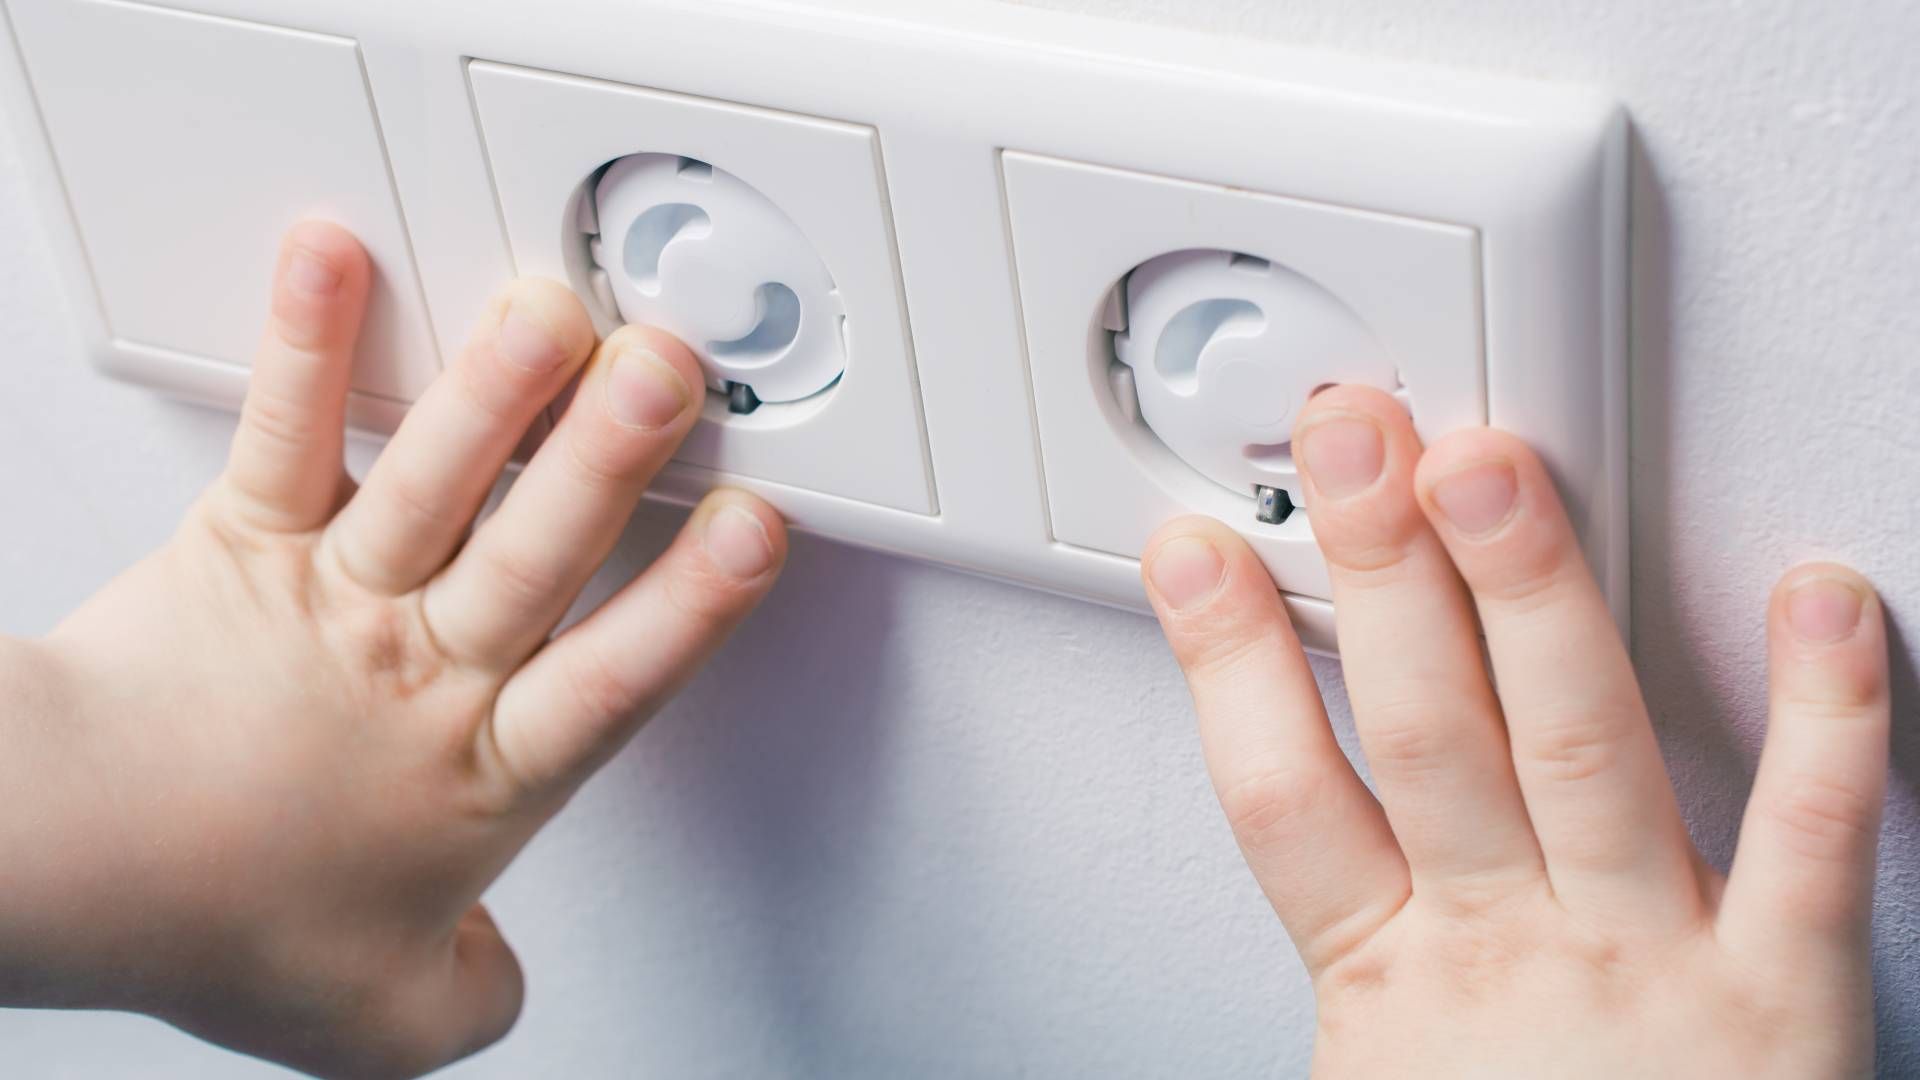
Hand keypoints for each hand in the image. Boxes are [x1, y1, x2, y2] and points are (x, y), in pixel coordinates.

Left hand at [0, 222, 786, 1076]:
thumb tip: (497, 986)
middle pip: (537, 553)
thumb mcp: (379, 1020)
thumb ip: (469, 1001)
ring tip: (552, 310)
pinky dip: (309, 343)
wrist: (64, 864)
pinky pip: (285, 433)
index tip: (755, 529)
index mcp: (482, 770)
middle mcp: (425, 668)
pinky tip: (335, 260)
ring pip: (436, 482)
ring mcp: (338, 593)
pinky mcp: (247, 539)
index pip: (614, 679)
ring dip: (496, 392)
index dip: (692, 606)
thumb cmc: (217, 918)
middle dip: (611, 459)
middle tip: (671, 372)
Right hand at [1143, 387, 1886, 1077]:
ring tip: (1489, 469)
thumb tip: (1270, 832)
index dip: (1225, 668)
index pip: (1280, 801)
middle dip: (1378, 575)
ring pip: (1579, 749)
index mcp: (1390, 992)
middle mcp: (1512, 956)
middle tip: (1349, 442)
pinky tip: (1821, 596)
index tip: (1193, 552)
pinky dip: (1828, 717)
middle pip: (1423, 735)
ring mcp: (1647, 963)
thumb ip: (1327, 967)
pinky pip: (1817, 840)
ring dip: (1531, 600)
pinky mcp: (1787, 996)